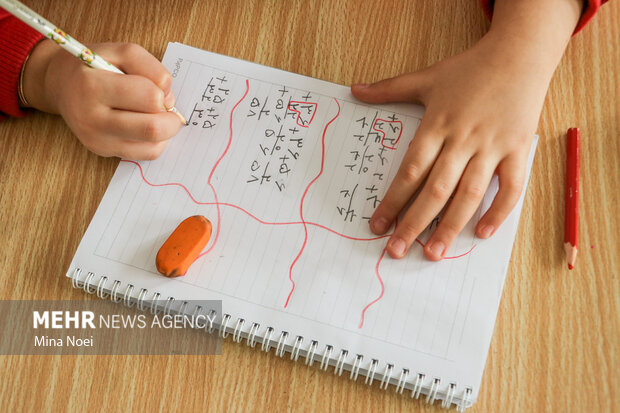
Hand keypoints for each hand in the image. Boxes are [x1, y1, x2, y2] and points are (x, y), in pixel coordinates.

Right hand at [22, 41, 182, 159]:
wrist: (61, 84)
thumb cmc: (93, 66)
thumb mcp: (120, 51)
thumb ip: (150, 67)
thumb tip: (169, 99)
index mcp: (93, 86)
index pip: (149, 97)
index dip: (163, 92)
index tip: (158, 88)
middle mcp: (92, 118)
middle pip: (152, 129)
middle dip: (170, 118)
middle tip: (166, 107)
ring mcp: (97, 139)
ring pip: (152, 146)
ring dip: (165, 131)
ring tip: (155, 115)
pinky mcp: (103, 151)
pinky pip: (145, 154)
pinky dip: (156, 141)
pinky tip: (146, 126)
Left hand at [352, 25, 565, 259]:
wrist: (519, 55)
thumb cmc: (470, 69)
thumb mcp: (427, 76)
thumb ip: (389, 88)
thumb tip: (353, 90)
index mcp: (437, 125)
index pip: (410, 171)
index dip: (392, 200)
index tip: (377, 225)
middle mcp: (463, 140)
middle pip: (435, 190)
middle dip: (414, 223)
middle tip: (395, 251)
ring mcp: (492, 147)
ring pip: (470, 193)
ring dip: (451, 226)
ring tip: (433, 254)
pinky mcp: (517, 151)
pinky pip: (511, 186)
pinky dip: (498, 211)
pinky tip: (481, 233)